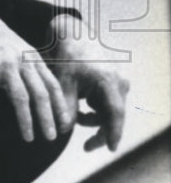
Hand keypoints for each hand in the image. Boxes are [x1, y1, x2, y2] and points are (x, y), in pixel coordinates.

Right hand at [0, 0, 71, 142]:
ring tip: (28, 137)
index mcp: (32, 58)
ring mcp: (5, 64)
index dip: (60, 105)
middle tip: (51, 137)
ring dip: (25, 120)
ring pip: (20, 97)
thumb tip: (40, 93)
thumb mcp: (18, 50)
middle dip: (47, 117)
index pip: (52, 85)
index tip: (65, 124)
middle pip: (40, 94)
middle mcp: (22, 61)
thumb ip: (29, 68)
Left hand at [44, 14, 130, 151]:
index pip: (115, 114)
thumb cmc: (66, 56)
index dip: (113, 133)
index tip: (110, 149)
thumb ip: (65, 108)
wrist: (71, 33)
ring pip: (109, 110)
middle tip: (86, 147)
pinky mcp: (112, 81)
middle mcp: (119, 82)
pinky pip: (107, 102)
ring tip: (76, 118)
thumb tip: (62, 132)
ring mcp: (118, 81)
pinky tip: (80, 107)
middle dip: (99, 131)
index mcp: (109, 81)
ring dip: (93, 118)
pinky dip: (94, 108)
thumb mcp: (63, 82)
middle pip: (113, 115)